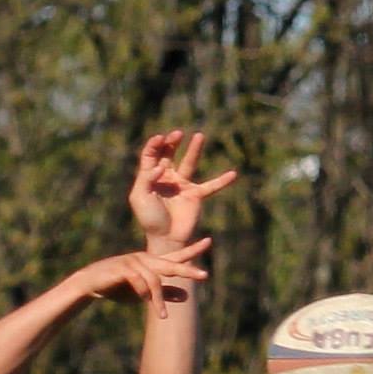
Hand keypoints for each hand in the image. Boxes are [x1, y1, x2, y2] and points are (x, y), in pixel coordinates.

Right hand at [74, 243, 210, 318]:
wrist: (91, 284)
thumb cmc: (118, 288)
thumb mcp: (144, 294)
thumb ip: (164, 293)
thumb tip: (187, 296)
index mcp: (152, 263)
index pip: (175, 256)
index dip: (192, 250)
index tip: (208, 242)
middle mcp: (145, 259)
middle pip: (170, 264)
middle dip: (187, 270)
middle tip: (205, 275)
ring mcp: (133, 261)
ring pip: (154, 279)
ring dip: (158, 300)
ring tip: (162, 316)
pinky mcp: (122, 268)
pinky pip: (138, 280)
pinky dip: (143, 292)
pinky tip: (143, 300)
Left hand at [128, 130, 236, 248]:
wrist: (165, 239)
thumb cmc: (150, 219)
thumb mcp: (140, 197)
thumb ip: (147, 178)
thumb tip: (161, 166)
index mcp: (151, 175)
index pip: (152, 153)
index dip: (155, 144)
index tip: (160, 139)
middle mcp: (167, 176)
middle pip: (169, 152)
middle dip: (172, 141)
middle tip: (178, 134)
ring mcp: (182, 185)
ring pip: (189, 162)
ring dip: (194, 149)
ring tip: (199, 135)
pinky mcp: (195, 195)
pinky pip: (211, 186)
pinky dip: (222, 181)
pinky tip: (233, 174)